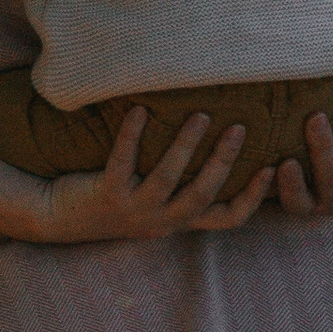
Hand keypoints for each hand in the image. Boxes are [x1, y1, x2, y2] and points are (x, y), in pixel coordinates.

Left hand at [29, 104, 277, 246]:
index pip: (227, 219)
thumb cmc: (116, 200)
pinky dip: (133, 135)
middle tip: (238, 128)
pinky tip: (141, 110)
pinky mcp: (106, 195)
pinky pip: (123, 161)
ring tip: (200, 116)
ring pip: (167, 178)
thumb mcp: (156, 201)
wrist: (60, 218)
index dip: (253, 199)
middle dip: (222, 161)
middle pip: (202, 194)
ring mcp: (134, 209)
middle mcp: (161, 220)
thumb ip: (183, 184)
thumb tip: (220, 144)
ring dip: (186, 145)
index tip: (271, 169)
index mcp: (179, 221)